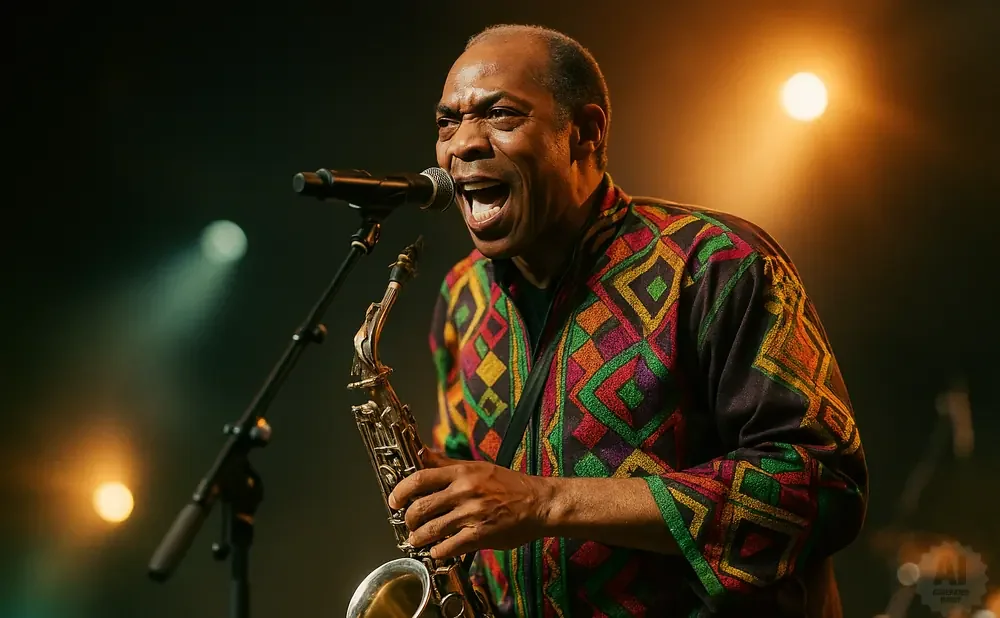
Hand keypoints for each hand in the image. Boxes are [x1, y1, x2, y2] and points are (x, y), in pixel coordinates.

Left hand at [387, 449, 551, 559]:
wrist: (539, 503)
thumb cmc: (509, 484)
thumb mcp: (477, 467)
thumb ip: (446, 464)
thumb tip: (421, 453)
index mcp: (461, 472)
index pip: (419, 478)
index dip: (400, 491)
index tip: (394, 501)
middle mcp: (464, 490)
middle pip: (420, 506)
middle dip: (408, 520)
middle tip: (408, 524)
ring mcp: (472, 513)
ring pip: (431, 529)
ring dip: (418, 539)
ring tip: (417, 541)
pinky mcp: (480, 535)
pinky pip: (448, 547)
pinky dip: (437, 552)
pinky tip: (437, 552)